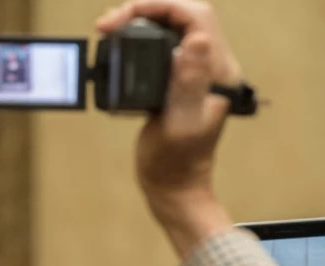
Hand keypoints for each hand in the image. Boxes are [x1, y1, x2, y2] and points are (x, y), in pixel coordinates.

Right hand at [97, 0, 237, 256]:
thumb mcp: (180, 122)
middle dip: (144, 9)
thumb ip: (189, 82)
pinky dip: (135, 39)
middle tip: (108, 23)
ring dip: (137, 21)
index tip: (123, 17)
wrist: (174, 187)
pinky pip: (158, 46)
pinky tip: (118, 46)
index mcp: (216, 71)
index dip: (159, 6)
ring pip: (168, 28)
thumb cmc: (177, 162)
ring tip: (108, 30)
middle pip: (180, 15)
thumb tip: (197, 41)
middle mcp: (209, 66)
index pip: (195, 16)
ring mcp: (191, 73)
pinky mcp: (174, 81)